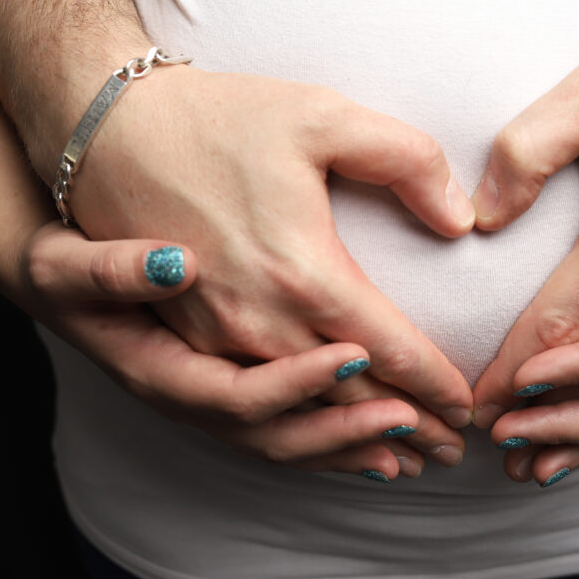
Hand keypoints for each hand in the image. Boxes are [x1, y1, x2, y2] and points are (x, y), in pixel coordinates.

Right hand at [66, 68, 475, 465]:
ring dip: (355, 445)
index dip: (436, 386)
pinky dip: (296, 438)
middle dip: (410, 428)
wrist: (108, 129)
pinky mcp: (183, 343)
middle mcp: (257, 323)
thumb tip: (461, 220)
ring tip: (405, 461)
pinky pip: (247, 413)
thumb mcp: (323, 117)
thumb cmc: (219, 119)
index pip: (390, 352)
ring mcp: (214, 342)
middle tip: (455, 448)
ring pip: (299, 420)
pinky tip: (323, 444)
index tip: (470, 406)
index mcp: (302, 273)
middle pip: (350, 400)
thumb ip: (408, 161)